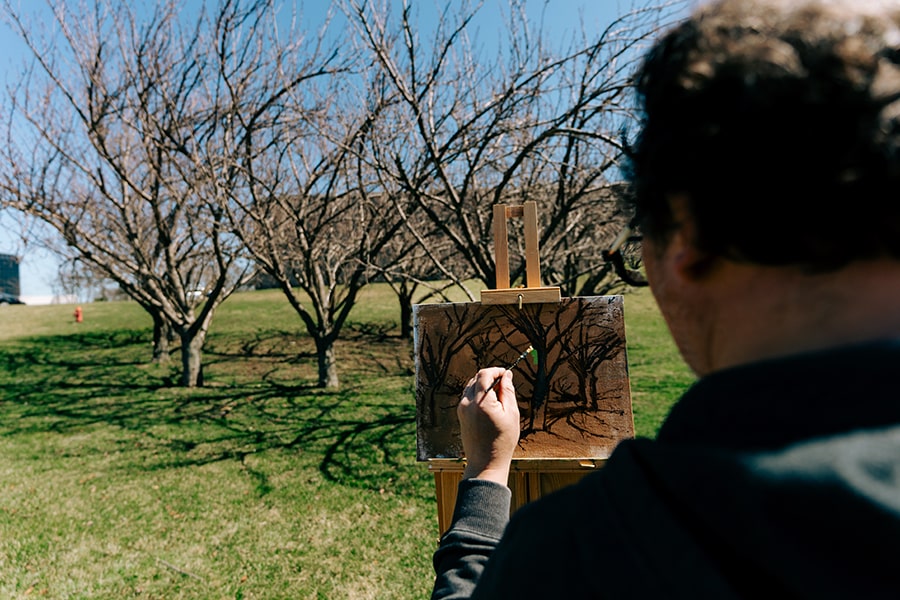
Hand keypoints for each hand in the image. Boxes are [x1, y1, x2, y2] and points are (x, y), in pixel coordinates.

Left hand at [458, 367, 520, 484]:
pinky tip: (490, 404)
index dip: (496, 370)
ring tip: (498, 396)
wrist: (485, 462)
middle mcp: (468, 403)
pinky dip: (478, 394)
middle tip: (504, 384)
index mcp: (481, 402)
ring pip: (471, 386)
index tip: (506, 373)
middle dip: (490, 377)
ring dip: (484, 385)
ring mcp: (462, 409)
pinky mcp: (460, 414)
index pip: (484, 374)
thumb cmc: (502, 441)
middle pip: (476, 378)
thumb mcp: (511, 414)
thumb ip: (508, 392)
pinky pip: (468, 396)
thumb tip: (506, 375)